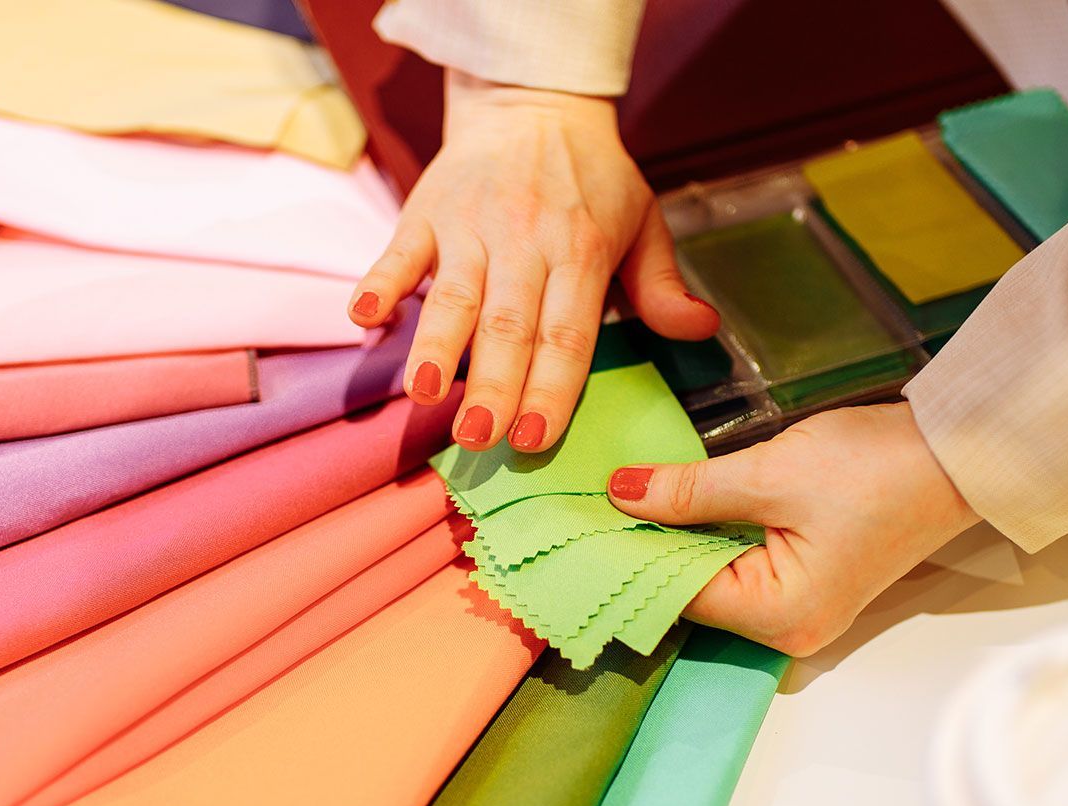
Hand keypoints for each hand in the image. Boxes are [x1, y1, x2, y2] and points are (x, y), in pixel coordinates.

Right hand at [348, 70, 719, 452]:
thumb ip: (662, 285)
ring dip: (435, 346)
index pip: (566, 333)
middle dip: (492, 384)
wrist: (533, 104)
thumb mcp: (642, 222)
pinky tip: (366, 317)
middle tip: (479, 437)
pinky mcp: (426, 211)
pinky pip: (399, 251)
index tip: (534, 438)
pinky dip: (381, 283)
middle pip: (508, 325)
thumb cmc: (591, 179)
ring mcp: (471, 226)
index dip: (550, 389)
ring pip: (453, 295)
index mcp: (581, 250)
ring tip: (422, 394)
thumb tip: (701, 329)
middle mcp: (525, 240)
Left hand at [606, 402, 979, 657]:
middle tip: (587, 506)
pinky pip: (739, 563)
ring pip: (712, 575)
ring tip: (618, 502)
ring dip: (674, 539)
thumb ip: (689, 492)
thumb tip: (620, 496)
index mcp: (779, 616)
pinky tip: (672, 504)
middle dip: (646, 548)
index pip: (676, 593)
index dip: (628, 554)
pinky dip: (708, 535)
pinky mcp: (808, 579)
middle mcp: (787, 629)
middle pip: (692, 592)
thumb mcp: (770, 473)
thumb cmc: (878, 467)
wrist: (959, 449)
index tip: (578, 522)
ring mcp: (800, 608)